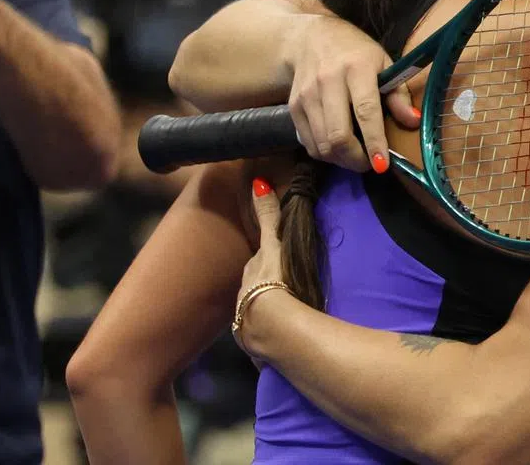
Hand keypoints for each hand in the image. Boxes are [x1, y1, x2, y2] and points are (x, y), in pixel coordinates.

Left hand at [235, 177, 288, 362]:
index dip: (266, 262)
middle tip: (282, 287)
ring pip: (258, 314)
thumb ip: (268, 217)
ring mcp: (247, 326)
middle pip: (255, 288)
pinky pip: (265, 339)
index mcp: (250, 276)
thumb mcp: (273, 246)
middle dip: (264, 287)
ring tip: (286, 315)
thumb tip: (258, 182)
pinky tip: (284, 339)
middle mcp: (243, 300)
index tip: (274, 263)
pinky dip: (273, 337)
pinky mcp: (257, 348)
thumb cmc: (274, 281)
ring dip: (269, 314)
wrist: (271, 326)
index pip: (258, 265)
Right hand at [287, 14, 419, 172]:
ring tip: (356, 157)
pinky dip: (325, 154)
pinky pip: (308, 143)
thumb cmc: (356, 53)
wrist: (310, 39)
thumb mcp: (384, 63)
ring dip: (341, 160)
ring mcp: (307, 95)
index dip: (374, 141)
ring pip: (322, 144)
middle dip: (356, 159)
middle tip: (370, 165)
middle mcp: (328, 81)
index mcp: (357, 68)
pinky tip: (337, 149)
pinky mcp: (293, 107)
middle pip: (338, 134)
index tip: (382, 165)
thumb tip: (413, 121)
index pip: (365, 111)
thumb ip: (398, 93)